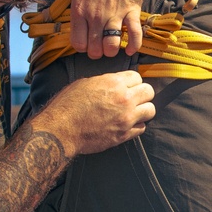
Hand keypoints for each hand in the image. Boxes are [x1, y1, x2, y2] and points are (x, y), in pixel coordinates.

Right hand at [39, 70, 154, 154]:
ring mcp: (126, 118)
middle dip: (143, 94)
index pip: (137, 76)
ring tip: (134, 112)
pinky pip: (142, 128)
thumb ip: (105, 82)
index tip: (129, 86)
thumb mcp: (85, 84)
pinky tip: (126, 124)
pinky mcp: (124, 134)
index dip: (132, 81)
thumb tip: (115, 84)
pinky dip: (137, 126)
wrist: (61, 130)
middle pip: (149, 91)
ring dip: (143, 110)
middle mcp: (124, 99)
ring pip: (150, 110)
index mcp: (113, 83)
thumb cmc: (67, 106)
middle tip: (135, 98)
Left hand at [69, 0, 144, 58]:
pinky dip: (133, 46)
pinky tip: (130, 49)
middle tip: (101, 46)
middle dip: (98, 52)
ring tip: (113, 46)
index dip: (84, 47)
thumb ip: (81, 12)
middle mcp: (95, 15)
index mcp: (80, 11)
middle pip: (95, 49)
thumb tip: (82, 28)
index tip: (88, 43)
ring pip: (111, 46)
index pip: (78, 44)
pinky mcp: (131, 10)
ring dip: (112, 50)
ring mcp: (114, 13)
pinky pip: (134, 35)